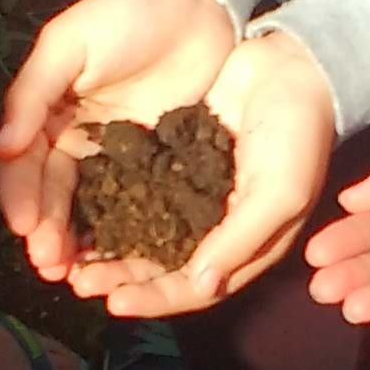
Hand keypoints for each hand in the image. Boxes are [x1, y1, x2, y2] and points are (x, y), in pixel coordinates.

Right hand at [0, 0, 241, 276]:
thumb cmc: (125, 14)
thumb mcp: (68, 44)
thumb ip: (33, 93)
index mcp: (49, 113)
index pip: (24, 165)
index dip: (20, 199)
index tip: (24, 231)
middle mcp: (76, 139)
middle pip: (54, 196)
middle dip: (47, 233)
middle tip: (51, 267)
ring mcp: (117, 153)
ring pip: (90, 208)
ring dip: (79, 243)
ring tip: (78, 277)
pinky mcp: (157, 160)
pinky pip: (136, 204)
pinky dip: (125, 233)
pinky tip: (124, 261)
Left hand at [84, 29, 334, 316]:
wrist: (292, 66)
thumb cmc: (298, 134)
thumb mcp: (279, 192)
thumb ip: (240, 239)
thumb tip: (201, 285)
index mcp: (247, 245)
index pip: (197, 288)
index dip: (156, 299)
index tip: (114, 303)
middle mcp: (217, 229)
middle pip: (162, 267)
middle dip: (121, 278)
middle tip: (78, 281)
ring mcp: (194, 197)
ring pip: (145, 233)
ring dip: (111, 247)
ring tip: (71, 251)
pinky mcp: (176, 164)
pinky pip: (139, 193)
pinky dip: (112, 203)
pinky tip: (81, 205)